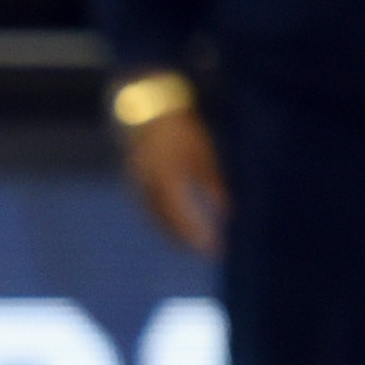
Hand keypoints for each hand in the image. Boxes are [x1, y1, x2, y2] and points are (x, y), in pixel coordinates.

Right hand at [122, 108, 227, 259]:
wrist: (147, 114)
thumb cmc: (182, 130)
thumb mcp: (203, 154)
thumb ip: (214, 185)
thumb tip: (230, 213)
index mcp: (168, 181)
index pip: (183, 219)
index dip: (199, 237)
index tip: (215, 249)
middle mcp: (149, 189)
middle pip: (167, 225)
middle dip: (186, 240)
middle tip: (205, 251)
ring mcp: (138, 188)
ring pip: (155, 220)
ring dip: (172, 234)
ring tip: (190, 244)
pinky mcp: (135, 185)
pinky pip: (149, 211)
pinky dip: (162, 221)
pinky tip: (175, 225)